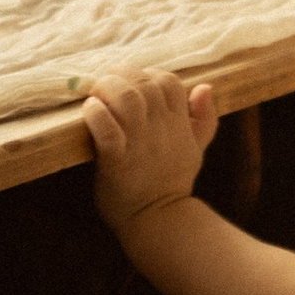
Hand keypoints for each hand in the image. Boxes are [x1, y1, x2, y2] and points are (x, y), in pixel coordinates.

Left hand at [85, 68, 218, 233]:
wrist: (158, 219)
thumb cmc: (171, 182)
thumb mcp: (196, 148)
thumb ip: (204, 118)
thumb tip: (205, 87)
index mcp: (178, 122)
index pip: (168, 80)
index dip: (147, 75)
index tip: (131, 85)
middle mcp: (160, 128)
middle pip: (144, 83)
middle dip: (120, 75)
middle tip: (104, 86)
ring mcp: (139, 144)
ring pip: (126, 98)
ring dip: (107, 89)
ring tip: (95, 96)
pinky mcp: (116, 161)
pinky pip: (106, 130)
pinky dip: (95, 115)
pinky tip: (89, 111)